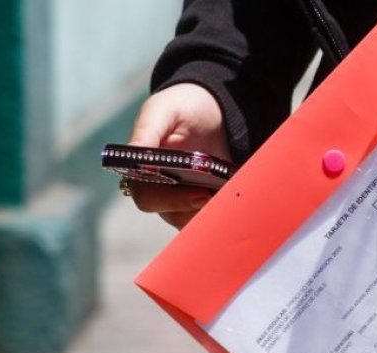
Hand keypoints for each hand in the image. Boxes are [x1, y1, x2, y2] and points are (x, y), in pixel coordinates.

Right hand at [126, 83, 229, 228]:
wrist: (211, 111)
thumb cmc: (181, 107)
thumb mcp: (163, 110)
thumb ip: (148, 131)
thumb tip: (136, 155)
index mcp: (141, 170)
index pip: (147, 197)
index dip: (171, 201)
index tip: (201, 195)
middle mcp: (159, 190)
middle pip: (174, 216)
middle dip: (201, 210)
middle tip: (227, 198)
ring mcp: (182, 201)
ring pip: (195, 221)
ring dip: (215, 212)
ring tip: (237, 196)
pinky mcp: (205, 204)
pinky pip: (212, 217)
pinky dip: (226, 210)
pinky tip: (240, 197)